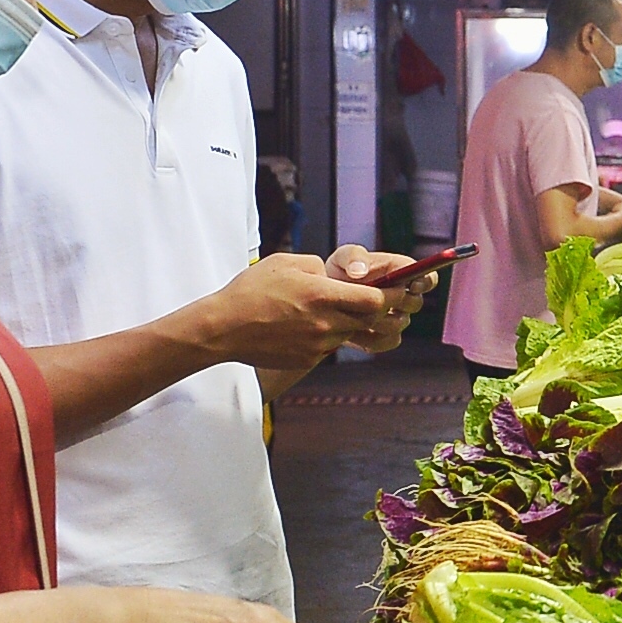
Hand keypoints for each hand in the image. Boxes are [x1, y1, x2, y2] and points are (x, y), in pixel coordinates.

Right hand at [200, 252, 393, 369]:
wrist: (223, 328)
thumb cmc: (251, 290)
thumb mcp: (286, 262)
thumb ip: (318, 267)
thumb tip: (334, 275)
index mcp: (323, 296)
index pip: (376, 300)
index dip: (391, 294)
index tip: (398, 287)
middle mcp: (326, 323)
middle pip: (370, 320)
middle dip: (377, 309)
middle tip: (376, 298)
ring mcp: (318, 345)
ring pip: (350, 333)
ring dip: (350, 322)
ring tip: (329, 309)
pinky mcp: (307, 359)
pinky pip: (329, 347)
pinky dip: (328, 336)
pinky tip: (308, 325)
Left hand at [323, 246, 425, 354]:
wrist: (325, 299)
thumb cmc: (338, 272)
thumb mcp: (342, 257)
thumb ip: (352, 256)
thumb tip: (360, 271)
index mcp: (401, 273)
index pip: (428, 278)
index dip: (425, 282)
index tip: (410, 284)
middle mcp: (404, 296)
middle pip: (416, 303)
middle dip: (397, 302)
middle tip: (372, 300)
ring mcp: (396, 318)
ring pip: (400, 324)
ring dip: (379, 320)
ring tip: (352, 314)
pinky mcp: (385, 337)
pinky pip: (389, 341)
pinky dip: (372, 337)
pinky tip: (352, 330)